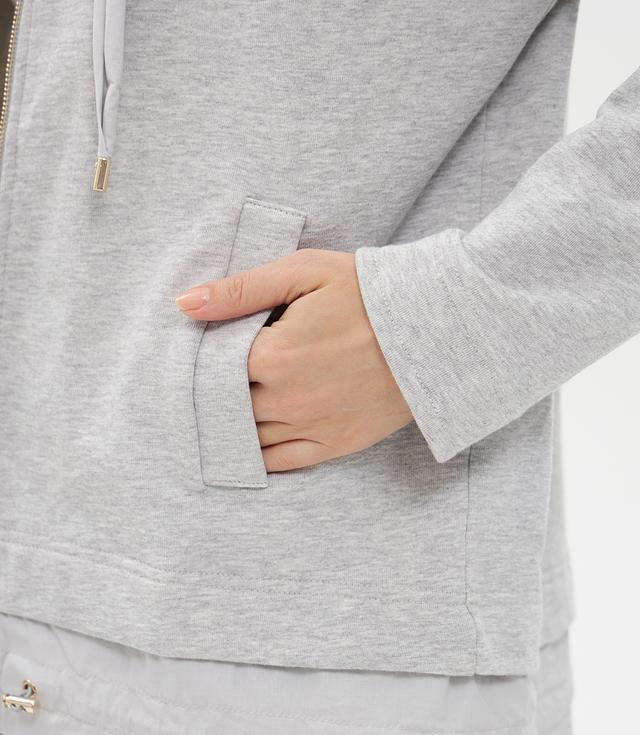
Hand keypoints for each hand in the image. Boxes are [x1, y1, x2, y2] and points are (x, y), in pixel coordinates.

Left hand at [176, 249, 413, 471]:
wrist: (436, 328)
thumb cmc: (369, 293)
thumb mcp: (303, 272)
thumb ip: (240, 290)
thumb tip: (185, 304)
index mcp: (272, 356)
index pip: (213, 367)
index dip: (208, 357)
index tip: (212, 346)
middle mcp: (285, 400)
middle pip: (228, 404)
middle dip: (219, 391)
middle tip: (223, 375)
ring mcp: (310, 427)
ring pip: (249, 435)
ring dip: (236, 422)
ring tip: (236, 403)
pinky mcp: (335, 445)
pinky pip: (282, 461)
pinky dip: (260, 454)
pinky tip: (252, 441)